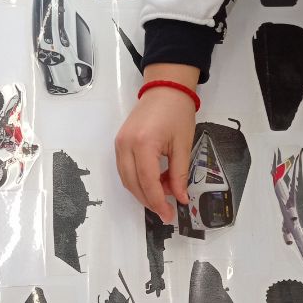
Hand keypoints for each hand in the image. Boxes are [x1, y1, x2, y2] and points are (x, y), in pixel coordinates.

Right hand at [115, 64, 198, 221]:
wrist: (165, 89)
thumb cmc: (177, 112)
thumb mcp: (183, 145)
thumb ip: (180, 174)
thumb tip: (180, 198)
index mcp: (143, 144)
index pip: (147, 182)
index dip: (158, 202)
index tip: (169, 214)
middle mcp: (126, 145)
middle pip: (133, 184)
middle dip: (149, 200)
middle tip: (166, 210)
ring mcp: (119, 144)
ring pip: (126, 179)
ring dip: (143, 191)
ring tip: (164, 193)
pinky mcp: (119, 143)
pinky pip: (125, 169)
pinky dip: (138, 180)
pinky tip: (154, 181)